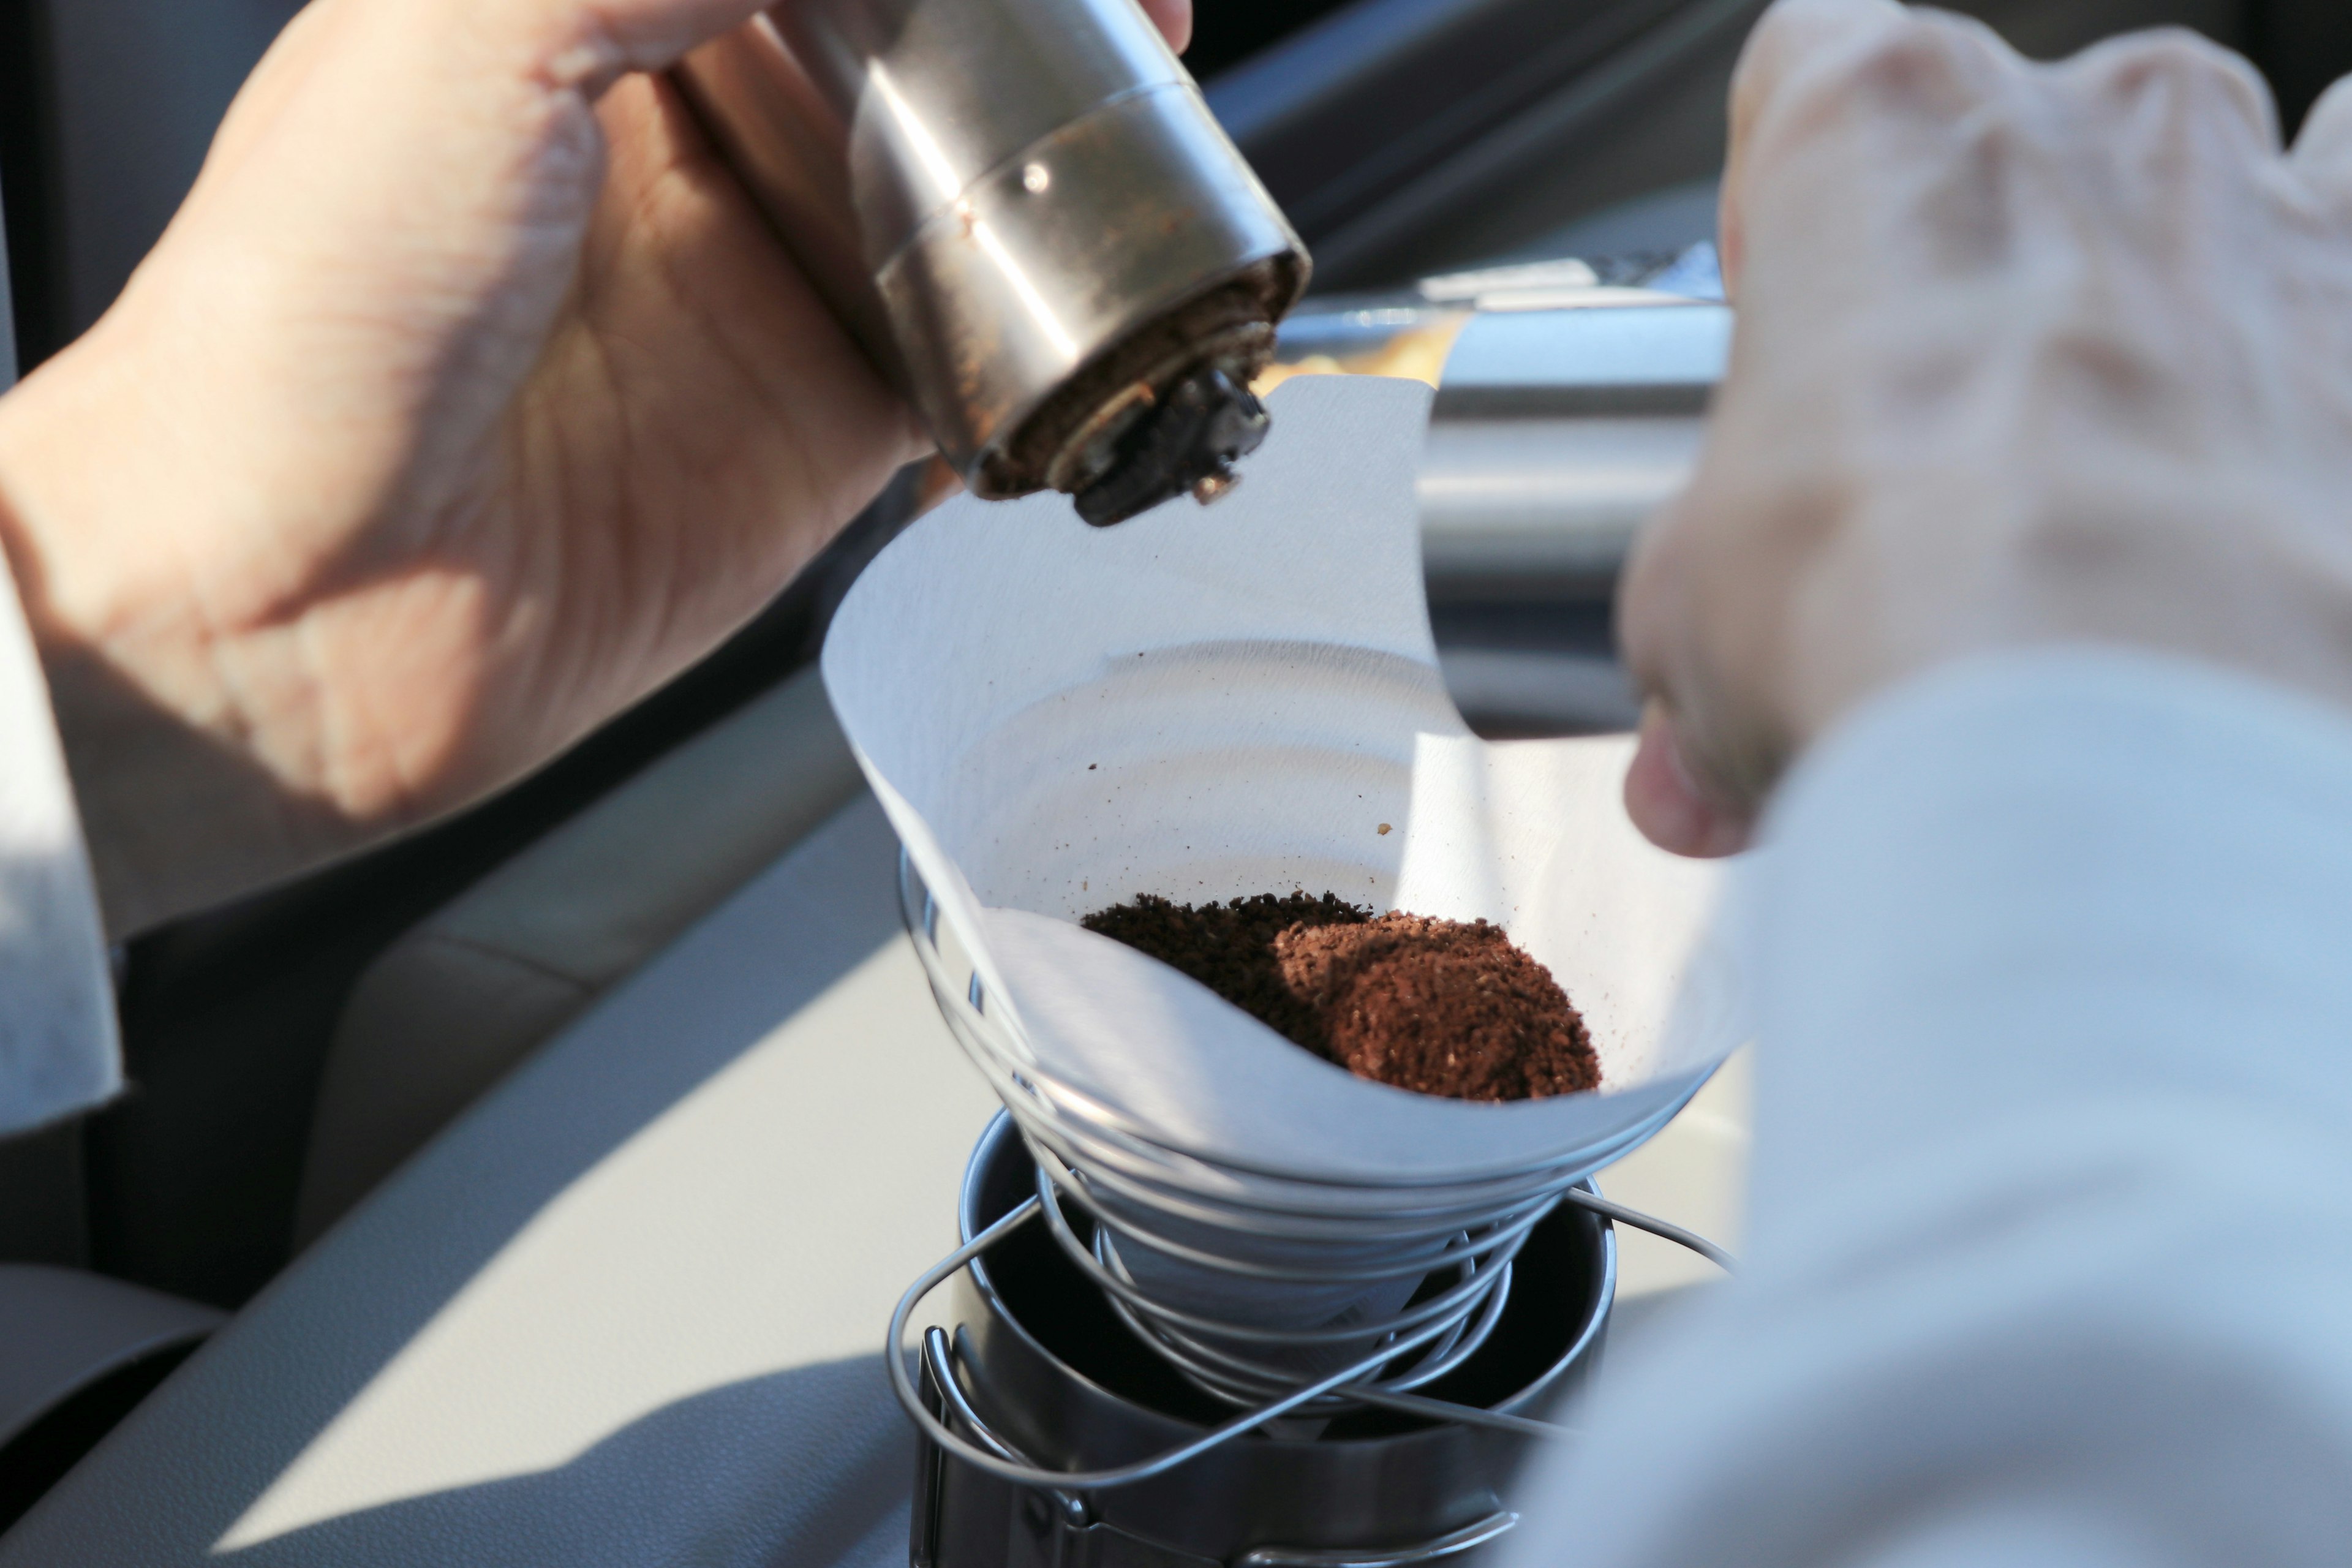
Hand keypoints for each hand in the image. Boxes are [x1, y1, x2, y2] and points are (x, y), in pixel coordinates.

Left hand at [0, 0, 1191, 937]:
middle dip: (1025, 36)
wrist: (277, 605)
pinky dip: (1038, 343)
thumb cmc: (302, 317)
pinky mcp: (805, 437)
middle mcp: (672, 154)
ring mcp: (748, 297)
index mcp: (570, 21)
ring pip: (952, 202)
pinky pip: (964, 367)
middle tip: (1137, 25)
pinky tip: (1082, 316)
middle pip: (898, 53)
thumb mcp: (467, 28)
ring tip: (1141, 157)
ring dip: (1051, 178)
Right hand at [1620, 0, 2351, 854]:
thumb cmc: (1898, 606)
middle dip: (1968, 276)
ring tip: (2114, 439)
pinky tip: (2283, 407)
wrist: (2111, 733)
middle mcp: (2087, 125)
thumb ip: (1712, 602)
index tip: (1790, 327)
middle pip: (2013, 136)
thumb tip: (1709, 737)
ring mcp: (2262, 204)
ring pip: (2215, 162)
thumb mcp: (1696, 610)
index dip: (1789, 204)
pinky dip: (2329, 301)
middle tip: (1930, 442)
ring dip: (2160, 275)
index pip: (1814, 64)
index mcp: (1882, 130)